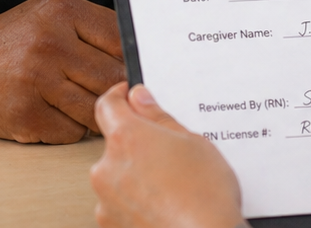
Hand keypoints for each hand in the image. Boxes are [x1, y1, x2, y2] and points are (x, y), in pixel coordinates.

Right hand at [0, 0, 124, 142]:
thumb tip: (139, 58)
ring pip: (95, 109)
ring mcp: (36, 81)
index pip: (120, 38)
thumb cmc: (12, 41)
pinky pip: (71, 132)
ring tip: (77, 101)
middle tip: (109, 92)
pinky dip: (70, 129)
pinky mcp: (25, 115)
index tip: (132, 68)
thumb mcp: (50, 17)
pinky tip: (53, 113)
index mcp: (61, 11)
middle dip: (116, 90)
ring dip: (94, 113)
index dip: (131, 57)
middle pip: (112, 78)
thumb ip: (92, 30)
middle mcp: (49, 43)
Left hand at [90, 83, 245, 227]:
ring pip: (117, 176)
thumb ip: (159, 117)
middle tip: (168, 150)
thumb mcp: (192, 142)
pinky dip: (135, 201)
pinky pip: (119, 203)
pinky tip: (164, 204)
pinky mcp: (110, 225)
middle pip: (115, 144)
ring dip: (136, 175)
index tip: (129, 96)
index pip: (107, 105)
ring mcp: (106, 201)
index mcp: (126, 138)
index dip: (119, 96)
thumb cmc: (205, 196)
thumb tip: (140, 99)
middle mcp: (107, 168)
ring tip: (171, 185)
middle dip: (137, 144)